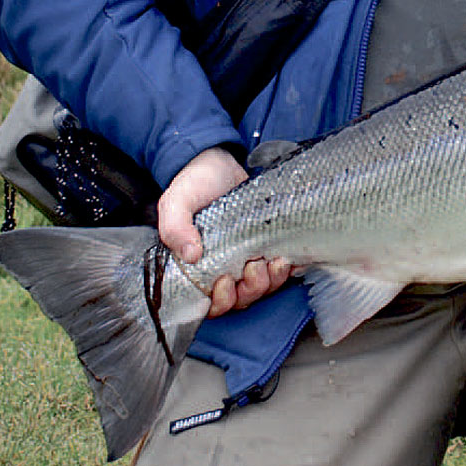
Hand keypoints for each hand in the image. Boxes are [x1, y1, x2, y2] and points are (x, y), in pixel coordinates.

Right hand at [158, 147, 292, 316]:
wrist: (218, 162)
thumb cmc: (194, 184)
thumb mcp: (176, 202)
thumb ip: (175, 228)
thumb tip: (190, 255)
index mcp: (199, 267)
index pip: (211, 303)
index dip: (220, 301)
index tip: (225, 281)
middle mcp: (224, 267)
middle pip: (241, 299)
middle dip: (251, 290)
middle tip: (253, 266)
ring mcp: (248, 257)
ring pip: (263, 287)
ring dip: (271, 281)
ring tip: (273, 262)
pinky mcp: (268, 244)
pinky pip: (282, 268)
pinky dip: (288, 268)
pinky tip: (290, 259)